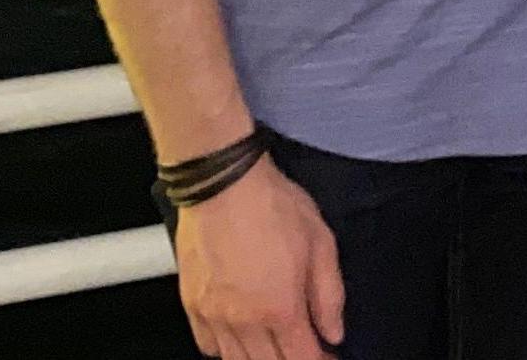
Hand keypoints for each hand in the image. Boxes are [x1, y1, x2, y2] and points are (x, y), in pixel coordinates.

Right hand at [175, 154, 343, 358]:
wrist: (222, 184)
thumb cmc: (272, 205)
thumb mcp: (320, 241)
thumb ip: (329, 293)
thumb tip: (334, 331)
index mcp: (280, 308)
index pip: (302, 359)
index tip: (328, 354)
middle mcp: (244, 322)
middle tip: (304, 347)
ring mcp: (214, 317)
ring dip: (259, 359)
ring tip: (275, 345)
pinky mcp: (192, 306)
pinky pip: (208, 347)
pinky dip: (226, 350)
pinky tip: (240, 338)